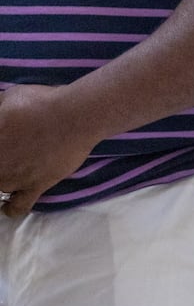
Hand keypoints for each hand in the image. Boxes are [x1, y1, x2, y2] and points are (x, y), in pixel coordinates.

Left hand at [0, 84, 101, 215]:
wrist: (75, 116)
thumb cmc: (40, 103)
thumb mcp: (8, 98)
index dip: (0, 145)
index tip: (5, 143)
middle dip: (3, 161)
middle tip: (14, 151)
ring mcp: (13, 180)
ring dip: (3, 178)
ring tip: (15, 168)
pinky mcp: (35, 187)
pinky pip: (17, 207)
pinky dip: (10, 208)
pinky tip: (8, 204)